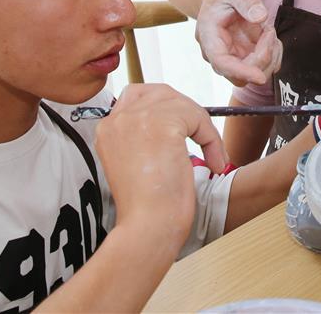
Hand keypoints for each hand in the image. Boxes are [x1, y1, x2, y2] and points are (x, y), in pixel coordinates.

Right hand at [95, 84, 225, 251]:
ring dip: (201, 126)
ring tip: (211, 154)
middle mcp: (117, 118)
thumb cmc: (146, 207)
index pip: (139, 96)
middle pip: (160, 92)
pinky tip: (214, 161)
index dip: (165, 109)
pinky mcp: (162, 123)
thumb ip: (144, 135)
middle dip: (184, 110)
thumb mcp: (135, 161)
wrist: (147, 228)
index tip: (182, 132)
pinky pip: (198, 117)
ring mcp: (137, 118)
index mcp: (106, 128)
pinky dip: (211, 137)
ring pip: (182, 103)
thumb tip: (175, 120)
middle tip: (200, 137)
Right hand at [195, 0, 282, 85]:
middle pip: (239, 75)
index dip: (241, 72)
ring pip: (254, 73)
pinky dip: (274, 55)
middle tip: (269, 31)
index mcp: (209, 36)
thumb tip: (260, 17)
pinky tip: (270, 36)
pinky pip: (263, 66)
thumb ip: (247, 0)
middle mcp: (218, 53)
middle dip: (261, 58)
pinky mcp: (245, 58)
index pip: (221, 63)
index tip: (260, 77)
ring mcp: (232, 57)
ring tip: (268, 29)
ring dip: (270, 55)